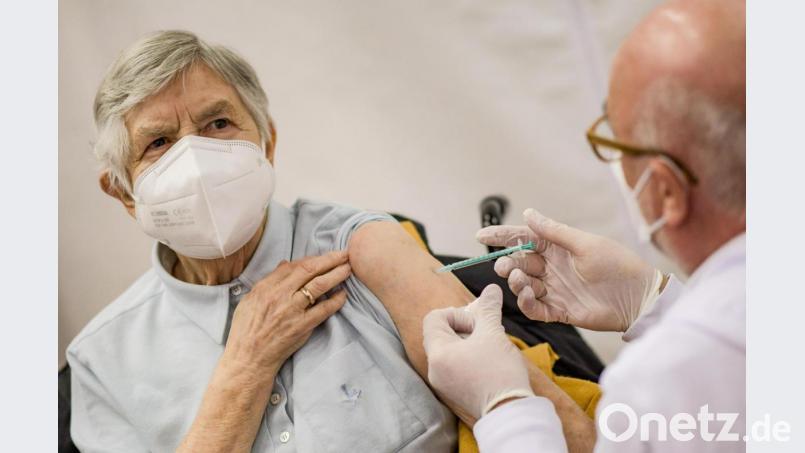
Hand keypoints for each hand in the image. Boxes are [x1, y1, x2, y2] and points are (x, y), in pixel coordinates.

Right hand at [223, 250, 350, 376]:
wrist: (249, 358)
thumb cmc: (246, 330)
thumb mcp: (250, 300)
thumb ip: (268, 281)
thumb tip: (285, 264)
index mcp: (266, 288)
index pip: (294, 266)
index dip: (312, 259)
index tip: (324, 257)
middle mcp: (280, 296)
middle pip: (309, 270)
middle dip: (330, 259)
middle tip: (344, 254)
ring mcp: (293, 311)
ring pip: (319, 286)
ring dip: (336, 275)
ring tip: (348, 268)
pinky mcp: (302, 327)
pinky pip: (324, 310)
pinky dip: (336, 300)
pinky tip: (343, 294)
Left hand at [423, 285, 534, 421]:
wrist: (511, 413)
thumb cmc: (500, 373)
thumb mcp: (494, 334)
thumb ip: (488, 309)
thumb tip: (491, 290)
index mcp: (438, 354)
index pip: (433, 318)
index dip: (455, 314)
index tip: (476, 324)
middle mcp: (434, 370)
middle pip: (440, 334)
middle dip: (464, 328)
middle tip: (485, 332)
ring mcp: (443, 384)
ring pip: (449, 351)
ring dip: (468, 343)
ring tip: (489, 347)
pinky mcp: (454, 394)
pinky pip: (454, 367)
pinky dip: (468, 359)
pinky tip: (488, 362)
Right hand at [476, 209, 663, 331]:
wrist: (639, 298)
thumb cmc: (617, 265)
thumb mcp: (585, 244)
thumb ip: (553, 231)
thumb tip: (527, 212)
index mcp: (558, 248)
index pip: (523, 238)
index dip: (502, 236)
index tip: (481, 235)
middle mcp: (553, 268)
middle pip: (520, 262)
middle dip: (508, 263)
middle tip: (506, 266)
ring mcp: (555, 290)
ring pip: (524, 286)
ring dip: (517, 282)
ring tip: (522, 280)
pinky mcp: (559, 311)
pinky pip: (535, 308)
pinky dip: (526, 303)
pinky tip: (527, 297)